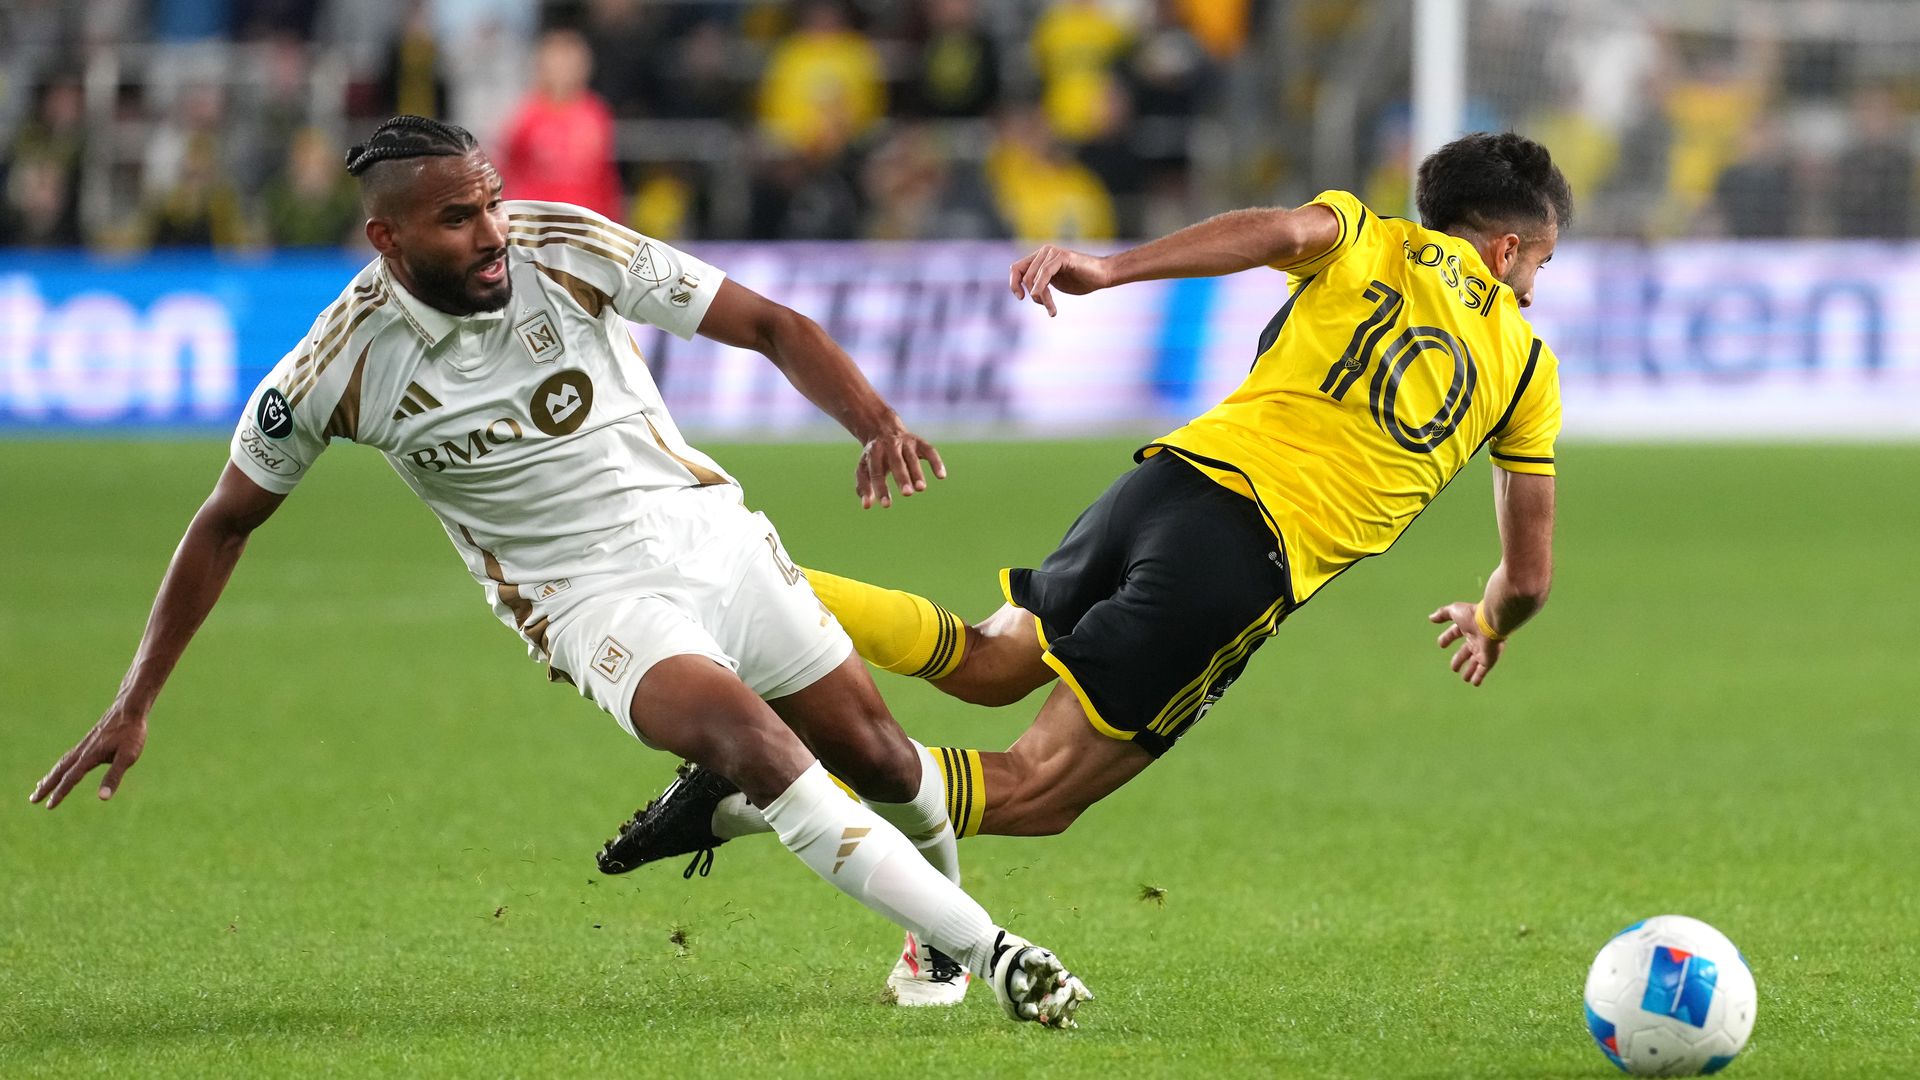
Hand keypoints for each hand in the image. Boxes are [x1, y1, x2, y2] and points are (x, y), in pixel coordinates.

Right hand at [29, 705, 147, 808]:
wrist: (129, 709)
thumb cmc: (131, 734)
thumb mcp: (127, 757)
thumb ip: (114, 777)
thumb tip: (103, 798)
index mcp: (89, 757)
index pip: (70, 779)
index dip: (59, 793)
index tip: (48, 806)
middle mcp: (82, 751)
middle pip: (59, 772)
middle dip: (46, 786)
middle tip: (32, 799)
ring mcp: (84, 745)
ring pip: (62, 763)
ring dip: (50, 776)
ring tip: (39, 786)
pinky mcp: (88, 741)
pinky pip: (68, 756)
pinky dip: (60, 765)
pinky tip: (62, 768)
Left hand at [856, 426, 946, 508]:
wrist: (883, 429)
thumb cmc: (873, 456)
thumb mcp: (865, 468)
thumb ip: (864, 486)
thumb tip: (866, 506)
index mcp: (874, 452)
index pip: (877, 472)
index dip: (882, 488)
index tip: (886, 505)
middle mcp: (890, 445)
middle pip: (896, 462)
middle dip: (902, 478)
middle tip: (907, 494)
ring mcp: (906, 443)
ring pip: (912, 458)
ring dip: (917, 473)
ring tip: (921, 489)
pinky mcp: (920, 442)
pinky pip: (930, 451)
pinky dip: (936, 462)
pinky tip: (941, 476)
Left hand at [1009, 245, 1111, 316]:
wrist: (1103, 276)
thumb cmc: (1081, 280)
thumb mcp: (1054, 283)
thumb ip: (1040, 284)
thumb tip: (1027, 292)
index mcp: (1040, 257)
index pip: (1016, 268)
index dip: (1014, 284)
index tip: (1021, 297)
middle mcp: (1044, 251)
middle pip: (1025, 276)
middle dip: (1034, 296)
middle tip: (1048, 307)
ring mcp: (1052, 252)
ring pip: (1034, 278)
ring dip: (1041, 298)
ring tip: (1052, 309)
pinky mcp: (1062, 256)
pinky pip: (1045, 273)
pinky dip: (1042, 290)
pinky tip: (1049, 305)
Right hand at [1428, 602, 1505, 687]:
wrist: (1490, 624)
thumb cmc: (1473, 616)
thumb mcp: (1454, 611)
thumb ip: (1443, 613)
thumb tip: (1431, 618)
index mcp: (1468, 627)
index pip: (1456, 633)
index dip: (1448, 638)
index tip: (1441, 645)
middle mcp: (1476, 640)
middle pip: (1466, 651)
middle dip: (1459, 659)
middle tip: (1453, 668)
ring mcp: (1483, 651)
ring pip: (1475, 663)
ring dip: (1469, 671)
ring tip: (1464, 679)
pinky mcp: (1488, 660)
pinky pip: (1483, 671)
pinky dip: (1478, 677)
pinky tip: (1474, 683)